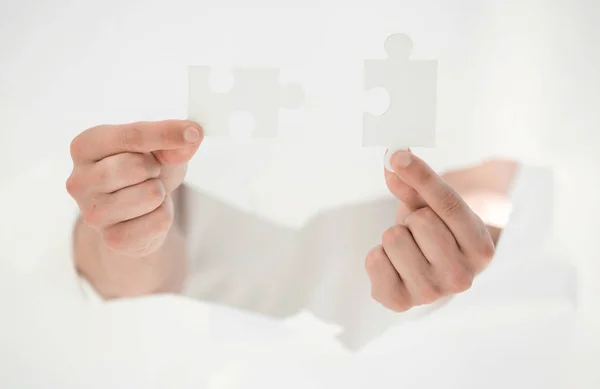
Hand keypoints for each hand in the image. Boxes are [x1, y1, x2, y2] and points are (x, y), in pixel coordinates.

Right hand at [66, 120, 202, 256]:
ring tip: (146, 194)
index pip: (131, 135)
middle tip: (148, 173)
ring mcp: (92, 213)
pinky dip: (164, 216)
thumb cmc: (142, 171)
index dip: (166, 133)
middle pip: (137, 167)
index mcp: (85, 146)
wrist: (136, 212)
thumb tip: (191, 137)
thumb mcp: (159, 148)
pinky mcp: (112, 239)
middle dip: (155, 169)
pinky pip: (159, 221)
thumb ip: (173, 142)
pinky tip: (147, 214)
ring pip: (151, 194)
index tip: (193, 132)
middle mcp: (78, 180)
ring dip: (160, 194)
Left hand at [365, 150, 494, 311]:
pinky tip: (393, 265)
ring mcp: (431, 294)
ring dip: (395, 237)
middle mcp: (462, 277)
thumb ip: (415, 184)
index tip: (398, 156)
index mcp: (480, 249)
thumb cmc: (436, 234)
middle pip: (419, 221)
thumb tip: (393, 161)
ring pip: (393, 237)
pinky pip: (373, 259)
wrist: (430, 275)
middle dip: (412, 219)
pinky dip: (378, 256)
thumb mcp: (433, 207)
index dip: (421, 175)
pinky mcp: (399, 302)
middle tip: (419, 233)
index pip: (448, 203)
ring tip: (408, 249)